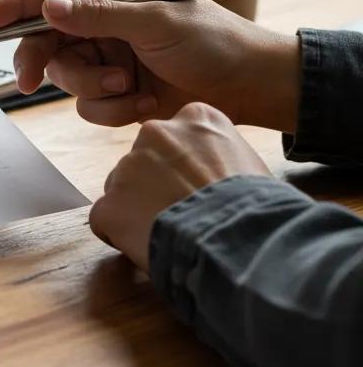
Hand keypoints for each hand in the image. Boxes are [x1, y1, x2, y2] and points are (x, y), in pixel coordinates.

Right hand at [0, 0, 299, 130]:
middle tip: (28, 82)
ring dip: (93, 87)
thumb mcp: (156, 23)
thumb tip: (48, 7)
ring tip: (129, 87)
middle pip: (47, 37)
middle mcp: (105, 13)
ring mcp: (107, 49)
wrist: (248, 88)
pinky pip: (87, 101)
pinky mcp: (114, 83)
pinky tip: (143, 102)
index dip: (14, 7)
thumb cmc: (213, 41)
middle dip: (47, 62)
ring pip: (65, 73)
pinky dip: (111, 107)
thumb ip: (98, 15)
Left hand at [88, 102, 271, 271]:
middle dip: (157, 186)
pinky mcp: (108, 203)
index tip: (200, 190)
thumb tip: (216, 176)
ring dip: (138, 211)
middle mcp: (155, 132)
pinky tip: (149, 248)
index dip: (187, 169)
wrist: (243, 244)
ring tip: (170, 235)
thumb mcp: (252, 165)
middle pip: (145, 161)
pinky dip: (120, 236)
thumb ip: (222, 157)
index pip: (178, 139)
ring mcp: (127, 166)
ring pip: (123, 189)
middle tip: (183, 215)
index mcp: (196, 118)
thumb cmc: (261, 210)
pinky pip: (105, 220)